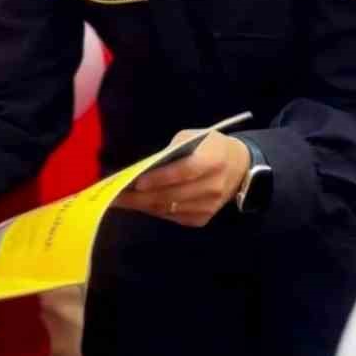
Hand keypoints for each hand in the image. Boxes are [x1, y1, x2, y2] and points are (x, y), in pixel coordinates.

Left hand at [113, 131, 251, 227]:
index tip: (137, 182)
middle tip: (114, 194)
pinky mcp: (203, 218)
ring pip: (169, 209)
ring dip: (142, 205)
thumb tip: (147, 166)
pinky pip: (173, 216)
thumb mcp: (195, 137)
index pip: (184, 172)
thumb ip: (173, 150)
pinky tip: (138, 203)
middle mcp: (212, 188)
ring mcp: (208, 207)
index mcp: (212, 162)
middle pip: (172, 195)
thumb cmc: (212, 147)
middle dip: (140, 196)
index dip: (160, 178)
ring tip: (119, 200)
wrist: (241, 167)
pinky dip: (154, 210)